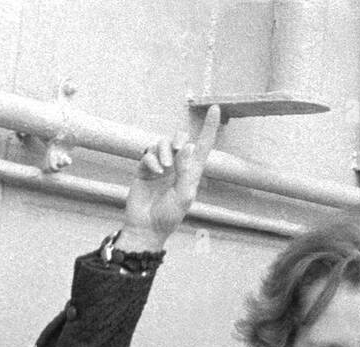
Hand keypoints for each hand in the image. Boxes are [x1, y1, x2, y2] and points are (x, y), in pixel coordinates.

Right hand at [117, 105, 220, 250]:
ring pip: (162, 143)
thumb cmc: (169, 215)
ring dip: (163, 151)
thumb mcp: (183, 196)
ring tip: (164, 169)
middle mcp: (177, 166)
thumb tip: (187, 146)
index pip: (202, 146)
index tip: (215, 108)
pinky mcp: (145, 168)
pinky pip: (148, 152)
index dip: (209, 127)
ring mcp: (160, 166)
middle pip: (180, 138)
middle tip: (176, 149)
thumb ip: (186, 171)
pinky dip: (151, 159)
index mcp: (192, 172)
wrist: (146, 226)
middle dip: (177, 138)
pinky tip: (153, 171)